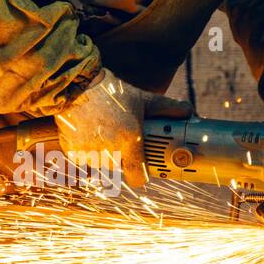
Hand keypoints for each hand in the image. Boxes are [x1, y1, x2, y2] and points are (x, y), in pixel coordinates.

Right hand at [57, 69, 192, 187]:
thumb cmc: (112, 92)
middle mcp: (109, 150)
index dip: (141, 174)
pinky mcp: (72, 152)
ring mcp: (89, 153)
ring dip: (104, 154)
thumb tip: (191, 113)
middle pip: (120, 169)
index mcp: (129, 140)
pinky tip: (89, 132)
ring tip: (104, 131)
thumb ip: (168, 109)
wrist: (77, 85)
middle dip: (122, 157)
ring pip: (102, 165)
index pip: (138, 178)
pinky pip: (84, 159)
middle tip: (120, 138)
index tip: (141, 167)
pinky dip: (87, 150)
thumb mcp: (143, 99)